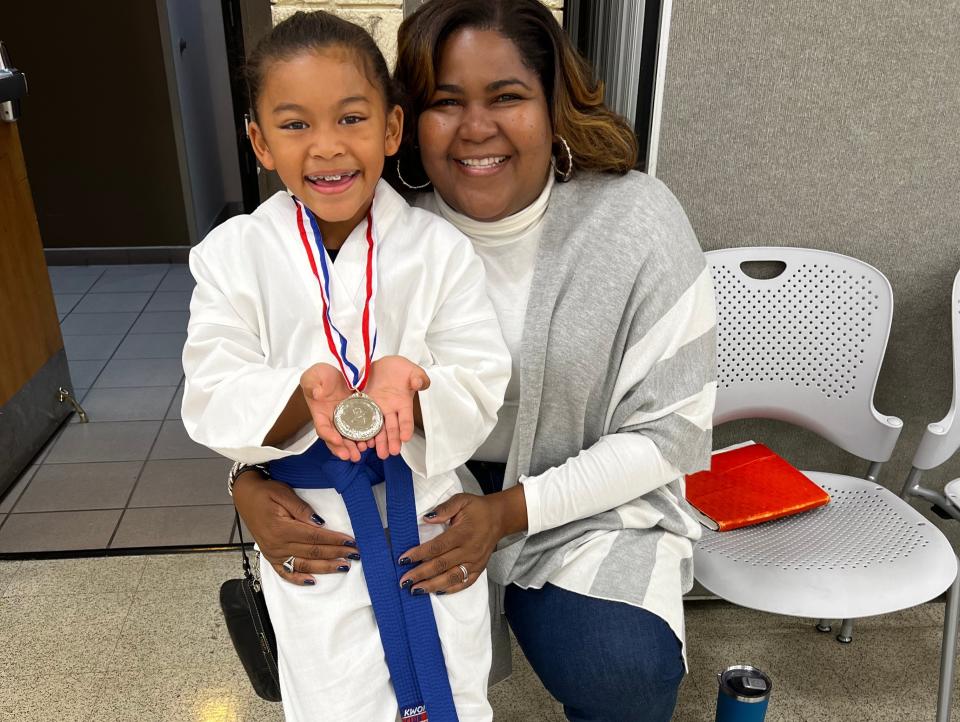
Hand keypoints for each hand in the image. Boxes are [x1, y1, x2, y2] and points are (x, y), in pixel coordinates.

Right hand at [232, 470, 359, 585]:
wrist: (245, 497)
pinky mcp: (270, 557)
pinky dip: (298, 579)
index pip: (315, 537)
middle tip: (355, 555)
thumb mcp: (284, 493)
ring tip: (342, 567)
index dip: (334, 540)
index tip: (351, 542)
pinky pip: (285, 573)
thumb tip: (320, 522)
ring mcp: (273, 553)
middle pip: (312, 552)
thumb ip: (301, 509)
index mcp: (282, 528)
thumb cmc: (266, 493)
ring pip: (303, 564)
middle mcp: (277, 545)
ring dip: (324, 567)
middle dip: (336, 554)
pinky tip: (312, 581)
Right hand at [299, 362, 360, 461]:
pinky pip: (360, 428)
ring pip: (348, 436)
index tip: (337, 440)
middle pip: (335, 438)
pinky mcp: (356, 415)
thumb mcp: (314, 375)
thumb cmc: (320, 375)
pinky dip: (364, 436)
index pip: (322, 428)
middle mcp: (332, 419)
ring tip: (361, 454)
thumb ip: (313, 384)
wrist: (336, 372)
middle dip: (342, 449)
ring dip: (353, 447)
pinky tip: (371, 442)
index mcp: (319, 413)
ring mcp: (344, 418)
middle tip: (351, 457)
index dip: (329, 436)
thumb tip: (317, 393)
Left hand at [364, 355, 430, 458]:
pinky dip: (364, 431)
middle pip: (392, 428)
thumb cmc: (401, 368)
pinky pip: (363, 420)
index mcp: (403, 403)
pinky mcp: (364, 406)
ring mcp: (377, 409)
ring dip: (379, 441)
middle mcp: (390, 410)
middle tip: (390, 453)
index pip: (406, 418)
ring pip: (378, 428)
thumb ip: (418, 378)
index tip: (405, 438)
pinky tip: (363, 442)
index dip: (406, 428)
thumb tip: (419, 384)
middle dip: (392, 440)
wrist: (384, 365)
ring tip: (380, 453)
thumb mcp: (412, 370)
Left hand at [395, 486, 526, 594]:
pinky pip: (464, 583)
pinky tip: (436, 591)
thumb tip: (426, 518)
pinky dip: (450, 589)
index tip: (403, 559)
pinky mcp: (480, 569)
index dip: (419, 554)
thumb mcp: (461, 500)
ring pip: (452, 578)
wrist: (500, 518)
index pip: (437, 546)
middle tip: (404, 580)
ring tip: (416, 589)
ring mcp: (475, 562)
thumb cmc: (478, 509)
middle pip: (441, 565)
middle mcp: (470, 550)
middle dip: (420, 574)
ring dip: (432, 585)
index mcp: (463, 533)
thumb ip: (444, 509)